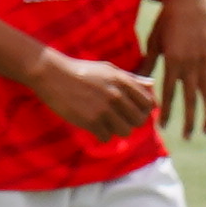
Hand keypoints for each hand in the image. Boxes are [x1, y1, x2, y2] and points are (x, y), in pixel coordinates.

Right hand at [27, 45, 161, 142]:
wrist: (53, 75)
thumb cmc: (81, 71)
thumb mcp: (108, 69)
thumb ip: (131, 78)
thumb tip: (152, 84)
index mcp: (122, 80)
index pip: (148, 103)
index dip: (144, 110)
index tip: (134, 112)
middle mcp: (116, 95)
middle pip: (138, 120)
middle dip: (131, 122)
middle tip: (119, 120)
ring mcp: (103, 109)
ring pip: (124, 131)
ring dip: (117, 130)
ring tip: (106, 123)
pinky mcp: (90, 121)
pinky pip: (106, 137)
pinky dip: (101, 134)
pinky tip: (93, 125)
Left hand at [143, 0, 205, 140]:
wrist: (189, 1)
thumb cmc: (165, 21)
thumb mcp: (154, 42)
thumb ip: (148, 64)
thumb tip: (138, 83)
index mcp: (174, 61)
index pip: (170, 93)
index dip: (167, 111)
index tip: (163, 127)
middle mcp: (192, 64)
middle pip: (191, 99)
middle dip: (188, 120)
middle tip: (186, 137)